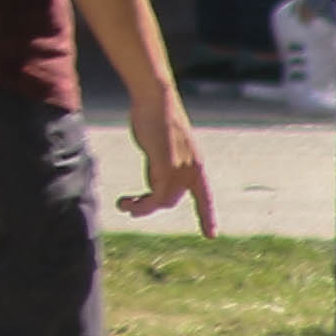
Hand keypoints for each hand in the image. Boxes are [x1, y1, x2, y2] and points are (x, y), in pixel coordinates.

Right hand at [116, 86, 215, 233]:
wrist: (155, 100)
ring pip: (162, 201)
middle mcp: (192, 170)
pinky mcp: (166, 167)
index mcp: (196, 165)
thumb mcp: (163, 147)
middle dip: (149, 204)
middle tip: (129, 206)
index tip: (212, 235)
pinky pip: (155, 197)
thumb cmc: (155, 117)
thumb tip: (156, 185)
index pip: (205, 196)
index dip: (207, 216)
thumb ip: (163, 166)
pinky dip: (141, 204)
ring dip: (141, 207)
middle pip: (172, 198)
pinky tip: (126, 201)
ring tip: (124, 204)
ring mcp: (180, 169)